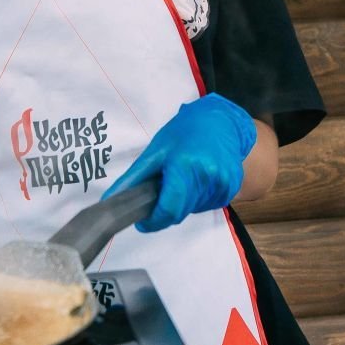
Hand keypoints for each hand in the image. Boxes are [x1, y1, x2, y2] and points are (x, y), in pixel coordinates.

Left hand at [102, 94, 256, 232]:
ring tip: (183, 177)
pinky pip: (207, 204)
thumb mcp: (156, 150)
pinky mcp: (231, 188)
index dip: (154, 221)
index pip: (169, 209)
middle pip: (180, 212)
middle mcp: (208, 177)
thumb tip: (112, 199)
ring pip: (193, 210)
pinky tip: (198, 178)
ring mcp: (223, 183)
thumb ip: (135, 178)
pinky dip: (198, 198)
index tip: (143, 223)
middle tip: (162, 188)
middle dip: (166, 208)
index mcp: (186, 166)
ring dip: (183, 202)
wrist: (220, 121)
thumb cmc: (184, 132)